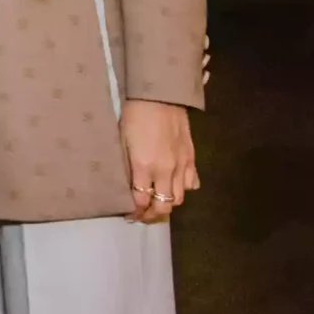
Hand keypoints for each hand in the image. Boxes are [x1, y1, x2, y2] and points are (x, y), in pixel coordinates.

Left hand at [121, 99, 199, 222]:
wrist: (160, 97)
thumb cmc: (134, 115)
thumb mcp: (122, 141)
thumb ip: (127, 166)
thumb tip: (129, 185)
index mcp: (144, 166)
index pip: (141, 200)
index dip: (135, 212)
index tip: (129, 215)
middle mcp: (165, 171)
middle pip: (163, 206)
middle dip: (152, 216)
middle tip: (143, 216)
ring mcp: (181, 165)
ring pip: (179, 199)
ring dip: (168, 206)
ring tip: (157, 205)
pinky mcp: (191, 158)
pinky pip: (191, 183)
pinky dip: (182, 190)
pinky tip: (173, 187)